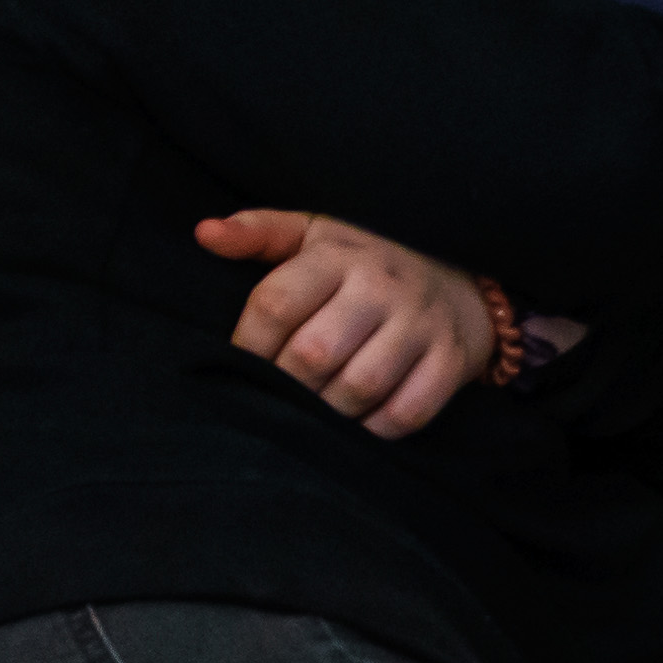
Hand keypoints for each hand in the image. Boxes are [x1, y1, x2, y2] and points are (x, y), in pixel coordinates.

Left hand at [198, 207, 502, 436]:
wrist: (458, 280)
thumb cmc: (363, 263)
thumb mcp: (313, 233)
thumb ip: (258, 233)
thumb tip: (204, 233)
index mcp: (337, 254)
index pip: (276, 304)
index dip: (247, 345)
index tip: (239, 364)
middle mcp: (382, 285)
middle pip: (313, 353)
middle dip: (284, 385)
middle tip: (275, 396)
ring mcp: (421, 323)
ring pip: (360, 386)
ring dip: (327, 412)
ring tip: (311, 413)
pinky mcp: (452, 360)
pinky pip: (408, 412)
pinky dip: (375, 429)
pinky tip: (355, 424)